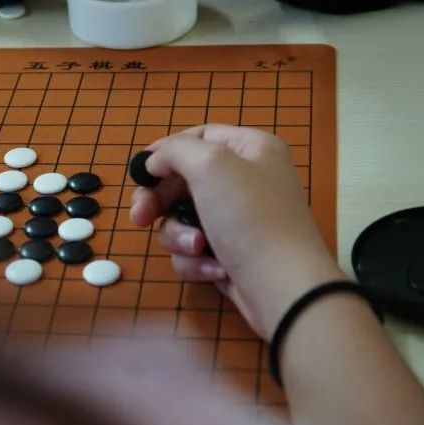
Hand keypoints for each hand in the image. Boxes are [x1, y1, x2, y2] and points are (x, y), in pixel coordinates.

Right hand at [129, 125, 344, 338]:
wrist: (283, 288)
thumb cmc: (250, 218)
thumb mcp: (211, 166)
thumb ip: (174, 151)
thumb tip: (154, 163)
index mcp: (250, 149)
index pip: (198, 136)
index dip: (165, 152)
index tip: (139, 173)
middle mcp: (244, 180)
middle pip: (181, 180)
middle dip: (159, 202)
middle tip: (139, 218)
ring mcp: (236, 219)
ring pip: (181, 219)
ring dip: (179, 235)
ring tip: (197, 248)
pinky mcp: (228, 253)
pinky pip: (193, 249)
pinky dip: (197, 260)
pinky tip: (215, 269)